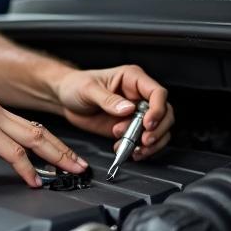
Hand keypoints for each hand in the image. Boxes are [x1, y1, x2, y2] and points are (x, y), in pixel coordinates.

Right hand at [0, 99, 86, 186]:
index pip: (29, 128)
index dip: (51, 145)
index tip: (64, 159)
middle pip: (39, 131)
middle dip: (63, 151)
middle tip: (78, 167)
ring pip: (34, 139)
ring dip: (55, 158)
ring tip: (68, 172)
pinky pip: (16, 153)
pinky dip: (28, 169)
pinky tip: (33, 181)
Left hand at [53, 65, 173, 160]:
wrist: (65, 99)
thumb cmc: (76, 85)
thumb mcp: (88, 89)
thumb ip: (108, 99)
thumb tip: (128, 109)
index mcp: (132, 79)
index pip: (157, 93)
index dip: (158, 109)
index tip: (148, 123)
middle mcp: (138, 96)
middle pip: (165, 113)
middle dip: (158, 130)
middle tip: (143, 140)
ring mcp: (135, 113)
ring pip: (159, 130)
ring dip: (150, 143)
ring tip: (134, 149)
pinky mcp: (129, 128)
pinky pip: (145, 141)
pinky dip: (141, 149)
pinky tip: (130, 152)